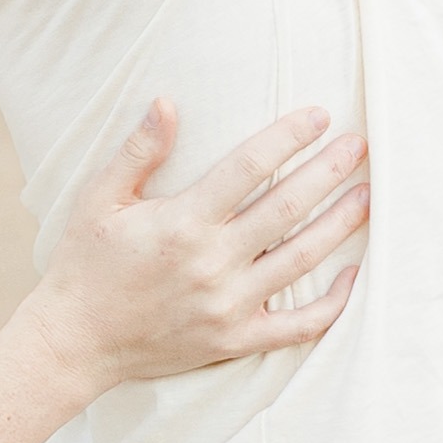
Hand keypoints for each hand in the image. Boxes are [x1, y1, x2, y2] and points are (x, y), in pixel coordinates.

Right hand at [20, 100, 368, 403]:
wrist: (75, 341)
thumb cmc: (85, 263)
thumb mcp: (100, 199)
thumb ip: (138, 151)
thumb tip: (168, 101)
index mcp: (183, 222)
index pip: (249, 167)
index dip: (288, 137)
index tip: (318, 115)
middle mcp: (213, 263)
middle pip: (288, 208)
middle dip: (329, 172)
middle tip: (360, 144)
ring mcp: (229, 305)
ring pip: (302, 259)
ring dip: (340, 224)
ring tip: (368, 194)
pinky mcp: (235, 339)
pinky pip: (298, 325)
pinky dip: (331, 303)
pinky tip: (352, 275)